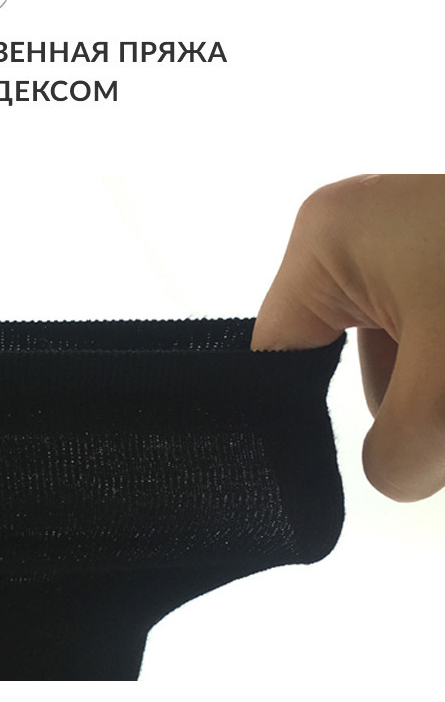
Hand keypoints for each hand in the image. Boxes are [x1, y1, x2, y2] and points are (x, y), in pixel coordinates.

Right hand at [252, 174, 444, 501]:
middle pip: (340, 364)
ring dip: (436, 397)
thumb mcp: (444, 392)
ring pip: (397, 359)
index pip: (275, 356)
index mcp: (328, 237)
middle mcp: (360, 227)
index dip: (299, 421)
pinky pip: (430, 337)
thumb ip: (398, 454)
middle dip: (402, 409)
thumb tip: (390, 473)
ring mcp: (411, 238)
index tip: (319, 473)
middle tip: (441, 421)